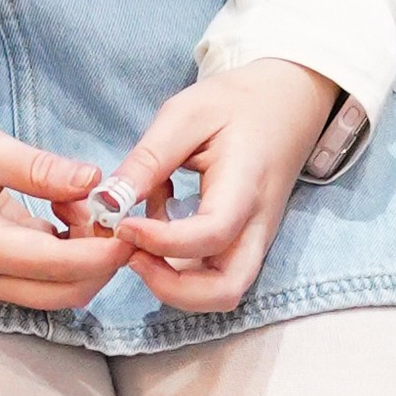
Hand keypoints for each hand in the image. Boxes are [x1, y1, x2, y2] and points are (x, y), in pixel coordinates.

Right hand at [0, 102, 138, 311]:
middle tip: (107, 204)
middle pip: (73, 292)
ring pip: (64, 289)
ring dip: (87, 253)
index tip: (131, 212)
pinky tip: (60, 206)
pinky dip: (69, 248)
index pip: (66, 267)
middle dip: (105, 256)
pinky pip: (47, 276)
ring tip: (74, 198)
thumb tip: (95, 179)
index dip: (109, 247)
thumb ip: (39, 168)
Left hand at [104, 58, 341, 317]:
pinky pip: (214, 276)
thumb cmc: (237, 103)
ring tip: (142, 242)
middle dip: (171, 288)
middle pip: (224, 291)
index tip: (122, 224)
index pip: (211, 234)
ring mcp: (255, 240)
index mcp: (247, 185)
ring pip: (221, 293)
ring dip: (175, 283)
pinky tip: (158, 229)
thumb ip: (148, 160)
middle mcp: (258, 225)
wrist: (287, 102)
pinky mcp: (244, 243)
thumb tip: (108, 203)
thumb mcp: (186, 115)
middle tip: (133, 255)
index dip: (161, 240)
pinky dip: (180, 269)